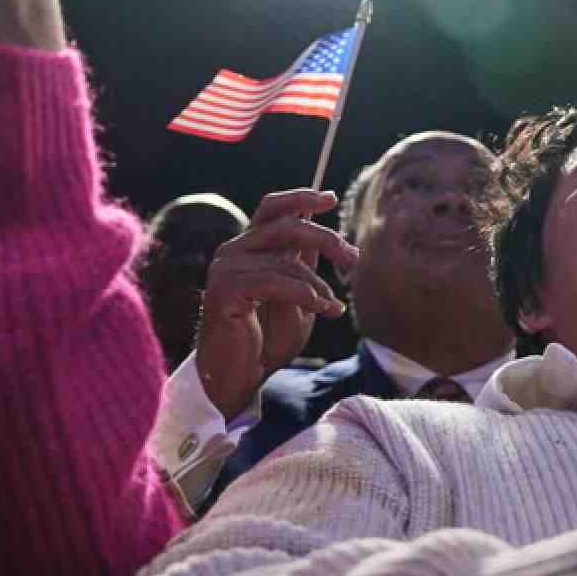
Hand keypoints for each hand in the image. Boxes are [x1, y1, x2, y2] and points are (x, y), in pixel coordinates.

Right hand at [196, 189, 358, 420]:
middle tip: (352, 258)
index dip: (302, 198)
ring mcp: (226, 268)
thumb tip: (326, 235)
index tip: (331, 198)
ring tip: (332, 306)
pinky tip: (322, 309)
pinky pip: (276, 281)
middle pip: (287, 225)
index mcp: (250, 248)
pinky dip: (305, 295)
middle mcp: (234, 251)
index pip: (273, 208)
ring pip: (286, 259)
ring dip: (318, 284)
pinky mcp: (224, 290)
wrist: (238, 377)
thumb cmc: (266, 341)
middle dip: (326, 238)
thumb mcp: (297, 298)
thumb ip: (304, 266)